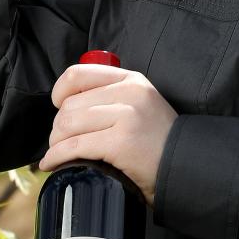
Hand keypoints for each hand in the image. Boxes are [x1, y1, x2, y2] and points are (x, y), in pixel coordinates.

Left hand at [38, 64, 178, 208]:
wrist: (185, 165)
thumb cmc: (156, 140)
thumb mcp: (140, 103)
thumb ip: (112, 96)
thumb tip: (67, 104)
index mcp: (130, 79)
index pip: (78, 74)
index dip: (60, 92)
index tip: (58, 107)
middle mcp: (129, 93)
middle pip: (69, 105)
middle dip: (57, 128)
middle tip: (61, 142)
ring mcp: (126, 117)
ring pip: (67, 125)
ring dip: (55, 144)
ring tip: (58, 153)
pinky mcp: (121, 143)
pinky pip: (74, 147)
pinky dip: (56, 157)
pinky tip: (52, 164)